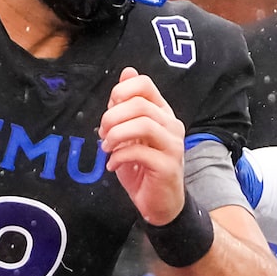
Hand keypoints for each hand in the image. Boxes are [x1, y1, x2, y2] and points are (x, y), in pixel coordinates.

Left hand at [101, 68, 184, 224]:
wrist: (159, 203)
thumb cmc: (143, 167)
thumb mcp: (129, 134)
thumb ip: (126, 106)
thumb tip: (127, 72)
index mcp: (162, 113)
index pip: (145, 84)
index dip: (122, 91)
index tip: (109, 108)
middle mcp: (171, 125)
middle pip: (140, 104)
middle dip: (113, 117)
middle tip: (103, 133)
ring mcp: (173, 145)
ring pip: (143, 124)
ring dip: (116, 135)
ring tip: (106, 147)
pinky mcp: (168, 166)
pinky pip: (140, 151)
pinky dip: (119, 156)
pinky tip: (112, 164)